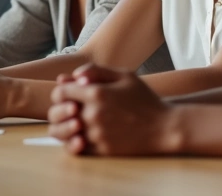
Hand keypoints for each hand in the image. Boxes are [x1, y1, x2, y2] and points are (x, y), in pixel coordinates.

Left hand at [47, 64, 179, 155]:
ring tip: (75, 122)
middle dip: (61, 108)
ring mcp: (95, 134)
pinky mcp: (101, 150)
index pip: (60, 92)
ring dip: (64, 126)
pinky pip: (76, 147)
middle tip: (71, 108)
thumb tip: (73, 76)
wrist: (164, 128)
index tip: (71, 93)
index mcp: (96, 93)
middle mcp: (92, 114)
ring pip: (63, 132)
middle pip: (57, 112)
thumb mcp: (125, 76)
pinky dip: (75, 141)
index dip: (62, 90)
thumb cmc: (145, 99)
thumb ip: (96, 70)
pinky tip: (83, 135)